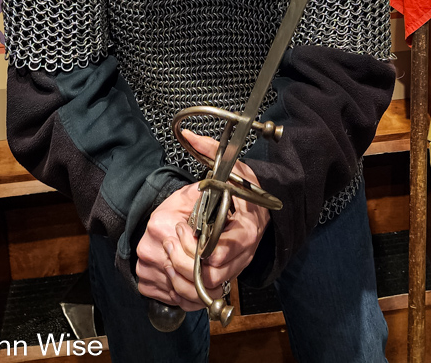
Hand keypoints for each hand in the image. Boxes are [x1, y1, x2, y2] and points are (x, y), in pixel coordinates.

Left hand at [136, 131, 270, 311]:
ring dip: (180, 275)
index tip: (183, 228)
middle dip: (184, 260)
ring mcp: (232, 270)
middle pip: (209, 274)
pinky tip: (172, 266)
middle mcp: (241, 255)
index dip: (202, 247)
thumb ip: (212, 153)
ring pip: (202, 288)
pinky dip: (181, 286)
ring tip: (168, 252)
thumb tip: (188, 135)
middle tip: (172, 239)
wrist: (262, 214)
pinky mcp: (221, 279)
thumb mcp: (234, 168)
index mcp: (246, 231)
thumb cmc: (247, 192)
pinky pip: (198, 295)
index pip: (224, 251)